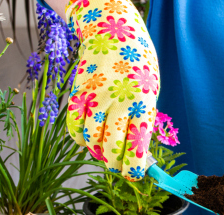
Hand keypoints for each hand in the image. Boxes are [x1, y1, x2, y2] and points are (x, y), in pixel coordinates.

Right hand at [64, 0, 159, 179]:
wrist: (113, 30)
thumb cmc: (137, 67)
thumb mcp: (150, 92)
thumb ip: (143, 121)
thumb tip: (138, 155)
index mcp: (143, 104)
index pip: (137, 147)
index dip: (134, 168)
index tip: (134, 175)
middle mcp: (119, 102)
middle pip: (112, 147)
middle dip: (115, 165)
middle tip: (118, 167)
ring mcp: (96, 96)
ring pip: (91, 139)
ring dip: (97, 152)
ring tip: (104, 151)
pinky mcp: (78, 92)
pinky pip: (74, 125)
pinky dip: (79, 138)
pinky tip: (88, 139)